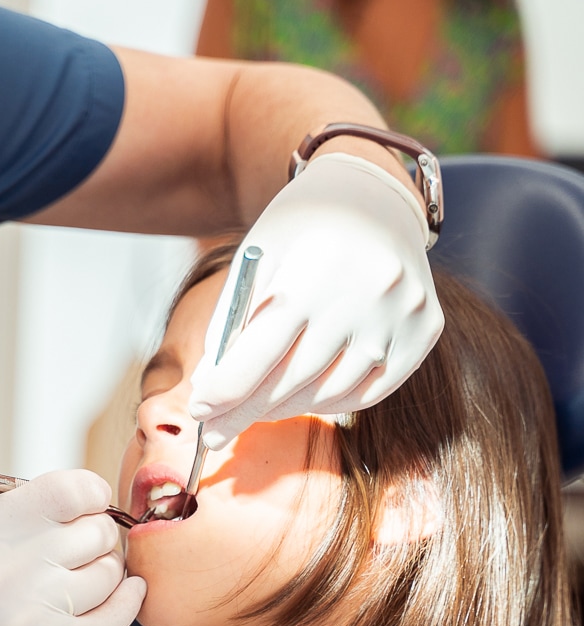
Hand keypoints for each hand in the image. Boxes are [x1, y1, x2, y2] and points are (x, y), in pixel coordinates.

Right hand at [0, 470, 144, 625]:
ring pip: (109, 572)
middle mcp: (11, 565)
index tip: (90, 502)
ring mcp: (34, 612)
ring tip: (86, 577)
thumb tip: (71, 502)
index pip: (68, 489)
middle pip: (96, 529)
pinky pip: (114, 619)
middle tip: (85, 547)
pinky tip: (128, 593)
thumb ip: (7, 518)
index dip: (90, 492)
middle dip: (98, 534)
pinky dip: (128, 601)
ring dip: (106, 571)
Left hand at [191, 153, 442, 445]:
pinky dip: (331, 402)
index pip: (262, 351)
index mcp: (314, 270)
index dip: (227, 390)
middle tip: (214, 431)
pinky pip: (372, 390)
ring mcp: (401, 315)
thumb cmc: (299, 228)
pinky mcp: (425, 329)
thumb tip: (212, 390)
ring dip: (285, 409)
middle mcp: (365, 294)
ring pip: (331, 391)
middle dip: (246, 411)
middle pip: (293, 378)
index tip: (199, 412)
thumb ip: (232, 325)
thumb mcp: (255, 261)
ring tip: (255, 411)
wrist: (373, 194)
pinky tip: (301, 400)